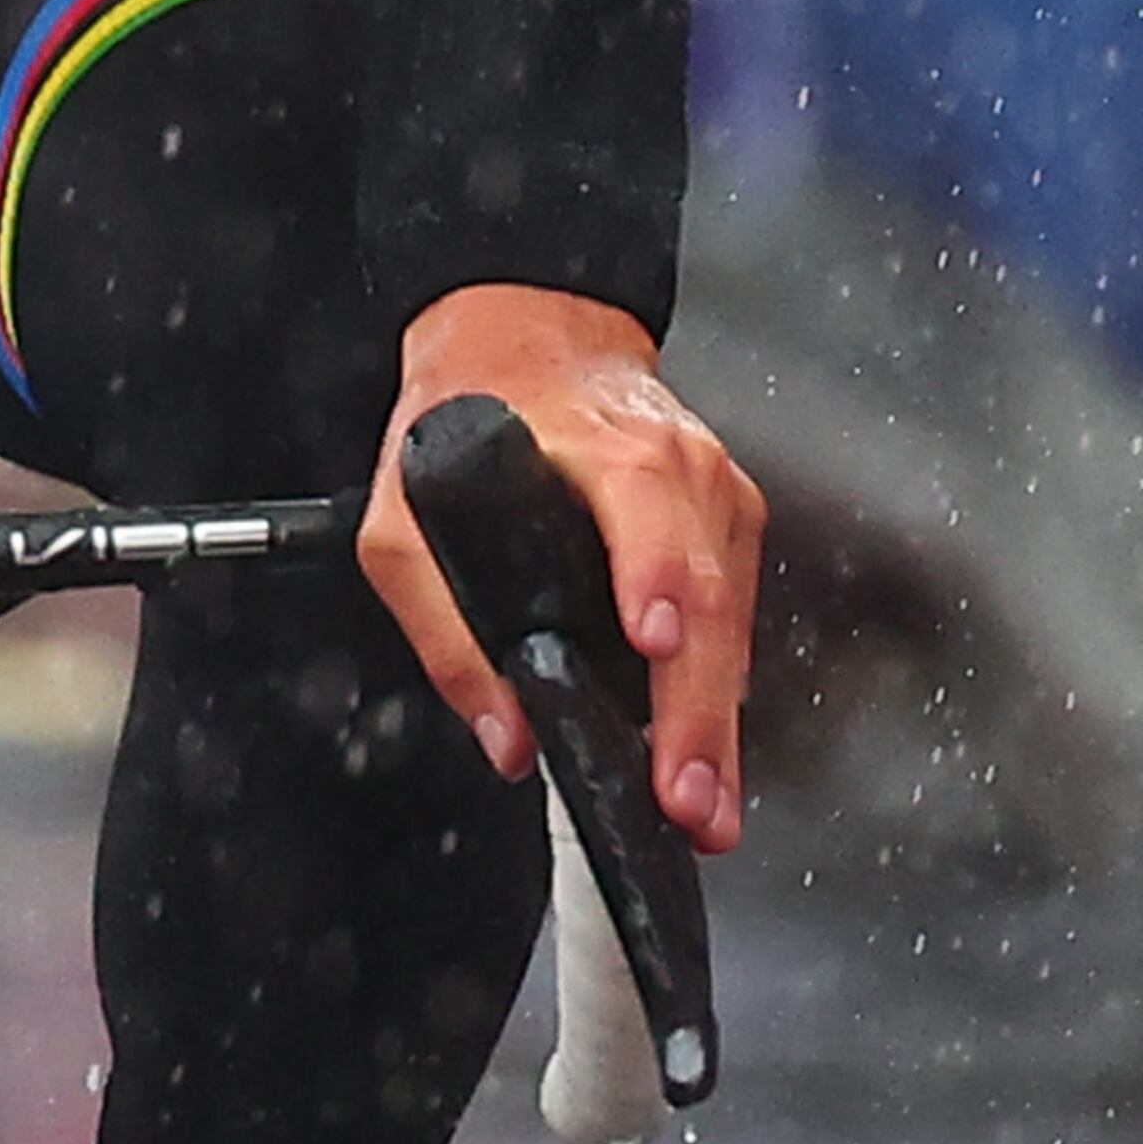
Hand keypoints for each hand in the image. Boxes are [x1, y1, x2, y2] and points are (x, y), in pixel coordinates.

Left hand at [361, 285, 758, 848]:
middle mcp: (680, 470)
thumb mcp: (406, 516)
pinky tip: (705, 759)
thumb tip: (504, 734)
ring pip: (736, 624)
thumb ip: (443, 625)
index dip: (654, 576)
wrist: (532, 337)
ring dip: (721, 726)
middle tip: (686, 796)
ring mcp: (717, 499)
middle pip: (708, 596)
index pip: (646, 506)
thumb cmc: (475, 416)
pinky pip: (737, 623)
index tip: (655, 642)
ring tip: (705, 806)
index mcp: (605, 447)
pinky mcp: (730, 529)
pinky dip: (722, 697)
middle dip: (698, 713)